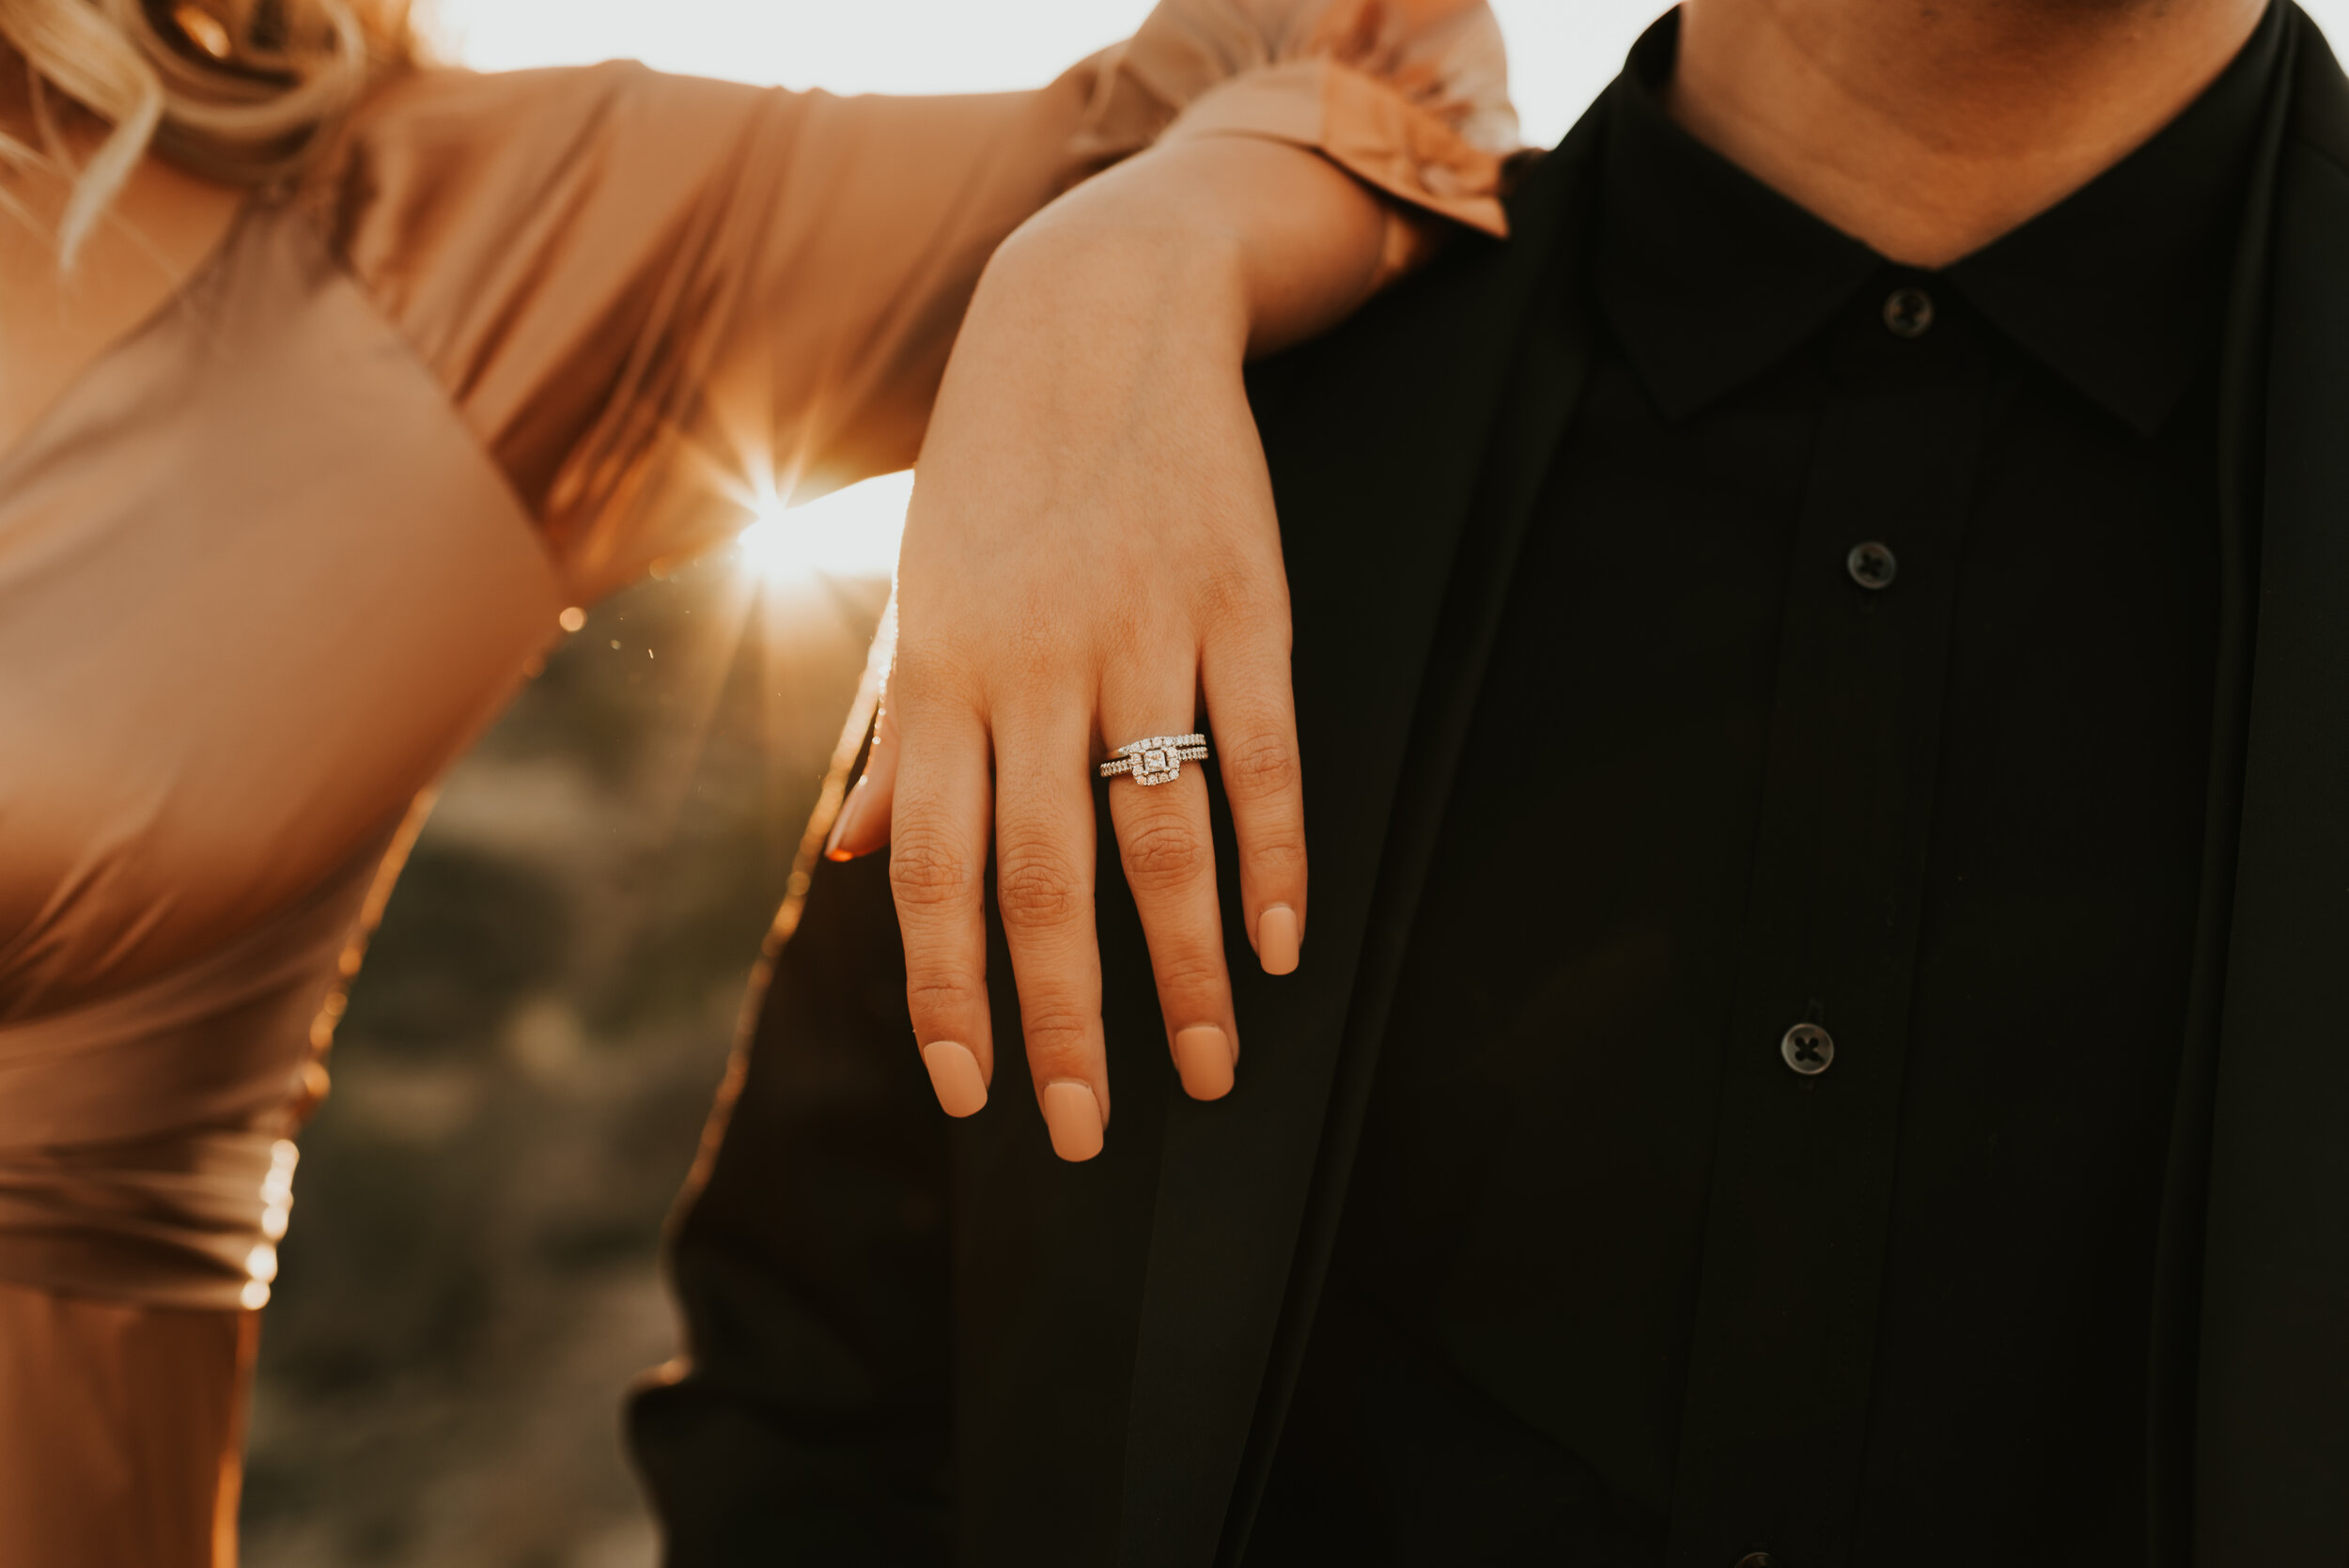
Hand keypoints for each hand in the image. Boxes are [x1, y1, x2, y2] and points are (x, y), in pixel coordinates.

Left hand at [825, 137, 1393, 1159]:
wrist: (1095, 312)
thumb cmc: (996, 480)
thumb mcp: (925, 599)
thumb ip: (901, 738)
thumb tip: (858, 862)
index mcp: (942, 676)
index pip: (938, 873)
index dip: (951, 993)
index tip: (971, 1096)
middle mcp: (1033, 667)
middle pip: (1048, 882)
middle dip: (1065, 1025)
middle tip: (1088, 1136)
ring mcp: (1143, 632)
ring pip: (1165, 837)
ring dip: (1187, 972)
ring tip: (1208, 1072)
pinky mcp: (1240, 600)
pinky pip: (1262, 752)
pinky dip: (1275, 858)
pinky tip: (1280, 947)